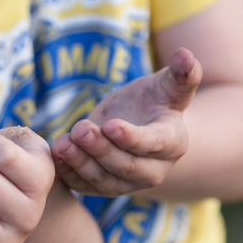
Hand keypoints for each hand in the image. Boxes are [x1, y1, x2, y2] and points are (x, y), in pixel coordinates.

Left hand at [51, 48, 201, 196]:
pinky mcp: (105, 187)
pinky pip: (86, 186)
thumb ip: (181, 74)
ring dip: (80, 164)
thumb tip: (187, 55)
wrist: (138, 122)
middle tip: (80, 129)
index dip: (132, 138)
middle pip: (125, 165)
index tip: (110, 125)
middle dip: (101, 149)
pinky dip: (69, 174)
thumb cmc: (155, 99)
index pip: (153, 144)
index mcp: (173, 143)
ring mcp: (128, 183)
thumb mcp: (168, 84)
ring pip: (104, 180)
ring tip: (62, 144)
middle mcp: (154, 170)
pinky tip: (55, 155)